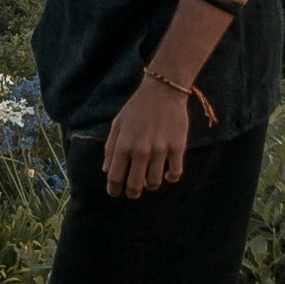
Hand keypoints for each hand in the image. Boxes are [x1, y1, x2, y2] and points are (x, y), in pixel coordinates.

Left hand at [101, 73, 191, 197]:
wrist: (164, 90)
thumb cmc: (137, 107)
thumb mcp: (118, 124)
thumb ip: (110, 147)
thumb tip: (106, 170)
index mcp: (123, 145)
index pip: (114, 177)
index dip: (113, 189)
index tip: (115, 192)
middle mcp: (141, 150)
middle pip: (134, 185)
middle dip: (131, 193)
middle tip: (132, 192)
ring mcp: (160, 150)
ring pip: (154, 183)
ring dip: (150, 185)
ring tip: (149, 181)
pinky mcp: (177, 147)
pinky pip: (175, 173)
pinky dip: (170, 177)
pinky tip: (167, 174)